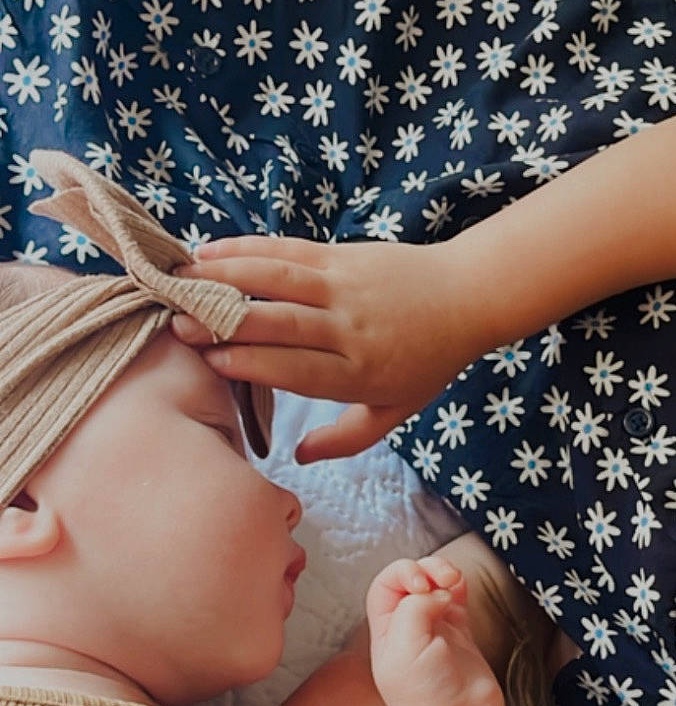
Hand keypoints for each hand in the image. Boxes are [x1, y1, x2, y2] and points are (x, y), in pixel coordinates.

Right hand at [172, 235, 481, 462]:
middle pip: (280, 324)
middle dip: (225, 322)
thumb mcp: (394, 411)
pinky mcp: (341, 255)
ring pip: (276, 279)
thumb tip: (297, 456)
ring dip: (224, 278)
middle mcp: (349, 329)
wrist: (466, 296)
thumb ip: (346, 439)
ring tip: (179, 281)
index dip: (252, 364)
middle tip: (178, 324)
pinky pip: (287, 250)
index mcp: (360, 373)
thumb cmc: (427, 361)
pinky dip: (246, 249)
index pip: (297, 369)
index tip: (211, 362)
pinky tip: (210, 252)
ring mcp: (344, 286)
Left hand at [367, 555, 505, 705]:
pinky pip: (457, 595)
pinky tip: (461, 587)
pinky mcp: (461, 631)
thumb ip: (414, 611)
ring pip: (435, 582)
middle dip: (426, 569)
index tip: (421, 585)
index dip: (402, 573)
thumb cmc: (426, 696)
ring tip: (455, 580)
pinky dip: (460, 584)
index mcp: (385, 630)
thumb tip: (436, 592)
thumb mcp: (404, 651)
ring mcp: (435, 626)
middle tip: (442, 580)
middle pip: (410, 578)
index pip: (385, 584)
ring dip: (444, 571)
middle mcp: (407, 625)